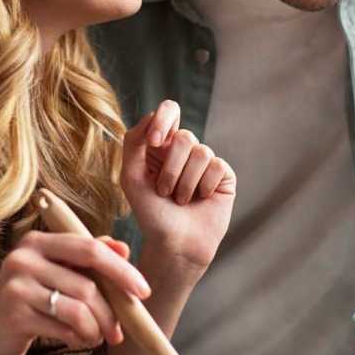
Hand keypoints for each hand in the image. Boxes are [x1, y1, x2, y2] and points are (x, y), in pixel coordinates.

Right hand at [0, 231, 150, 354]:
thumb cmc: (29, 302)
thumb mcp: (57, 275)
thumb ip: (87, 259)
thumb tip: (123, 248)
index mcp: (37, 241)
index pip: (89, 248)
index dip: (121, 270)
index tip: (143, 291)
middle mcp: (24, 256)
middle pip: (88, 283)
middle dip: (112, 311)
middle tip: (120, 332)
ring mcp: (16, 284)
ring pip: (79, 308)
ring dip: (95, 330)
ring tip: (94, 338)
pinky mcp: (14, 313)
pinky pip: (64, 328)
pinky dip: (79, 338)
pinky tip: (75, 340)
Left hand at [121, 99, 235, 281]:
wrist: (174, 244)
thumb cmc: (150, 212)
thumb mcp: (131, 176)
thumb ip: (134, 142)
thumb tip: (152, 115)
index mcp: (161, 144)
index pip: (169, 110)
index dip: (164, 120)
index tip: (155, 142)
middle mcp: (184, 149)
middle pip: (184, 137)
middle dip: (171, 168)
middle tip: (164, 192)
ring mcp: (205, 161)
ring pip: (201, 152)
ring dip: (185, 182)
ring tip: (180, 200)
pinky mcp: (223, 175)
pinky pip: (216, 166)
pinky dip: (203, 187)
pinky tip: (201, 200)